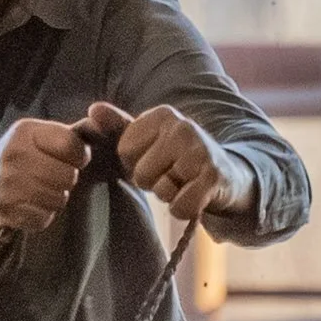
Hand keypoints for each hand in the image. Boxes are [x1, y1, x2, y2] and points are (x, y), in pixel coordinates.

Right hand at [0, 115, 91, 231]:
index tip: (69, 160)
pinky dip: (42, 217)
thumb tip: (104, 118)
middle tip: (52, 179)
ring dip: (55, 200)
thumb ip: (73, 132)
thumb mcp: (41, 137)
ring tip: (41, 192)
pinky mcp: (4, 208)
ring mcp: (7, 182)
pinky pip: (43, 219)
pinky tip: (30, 207)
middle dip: (66, 182)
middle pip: (69, 176)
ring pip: (58, 199)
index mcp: (27, 131)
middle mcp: (14, 153)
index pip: (73, 146)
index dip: (79, 157)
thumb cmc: (21, 159)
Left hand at [88, 101, 256, 222]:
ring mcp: (200, 150)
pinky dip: (184, 210)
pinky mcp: (213, 176)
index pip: (124, 152)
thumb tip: (93, 110)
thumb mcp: (148, 140)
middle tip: (172, 174)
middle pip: (141, 174)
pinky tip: (195, 196)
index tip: (155, 160)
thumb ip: (118, 127)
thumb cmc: (177, 158)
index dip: (135, 165)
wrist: (227, 175)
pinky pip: (180, 207)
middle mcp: (182, 126)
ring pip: (161, 191)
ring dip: (170, 196)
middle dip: (153, 183)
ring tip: (185, 183)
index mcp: (161, 114)